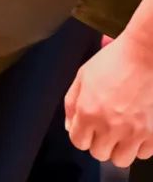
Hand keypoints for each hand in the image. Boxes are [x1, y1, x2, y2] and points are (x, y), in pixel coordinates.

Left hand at [65, 31, 152, 166]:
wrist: (145, 55)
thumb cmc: (113, 61)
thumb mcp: (82, 76)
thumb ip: (72, 103)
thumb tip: (70, 126)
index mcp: (88, 112)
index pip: (78, 142)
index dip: (81, 136)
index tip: (87, 129)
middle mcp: (109, 126)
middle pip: (99, 154)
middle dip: (99, 142)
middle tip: (105, 129)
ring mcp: (133, 132)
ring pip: (121, 160)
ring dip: (119, 149)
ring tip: (121, 133)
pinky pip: (144, 154)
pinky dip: (140, 146)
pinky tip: (137, 131)